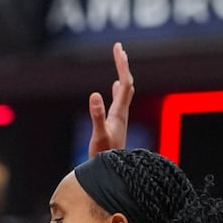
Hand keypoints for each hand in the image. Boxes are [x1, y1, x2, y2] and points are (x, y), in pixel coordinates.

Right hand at [88, 41, 133, 156]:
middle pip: (127, 84)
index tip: (118, 48)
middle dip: (123, 65)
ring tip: (121, 63)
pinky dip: (118, 90)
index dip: (122, 65)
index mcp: (119, 112)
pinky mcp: (115, 124)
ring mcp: (120, 119)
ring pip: (125, 92)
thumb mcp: (99, 135)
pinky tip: (115, 88)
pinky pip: (119, 101)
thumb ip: (97, 115)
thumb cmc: (105, 156)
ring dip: (122, 75)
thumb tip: (94, 94)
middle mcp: (122, 113)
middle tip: (119, 49)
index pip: (125, 82)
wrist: (111, 173)